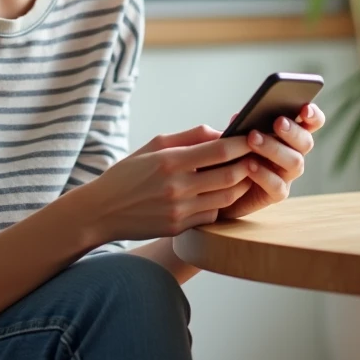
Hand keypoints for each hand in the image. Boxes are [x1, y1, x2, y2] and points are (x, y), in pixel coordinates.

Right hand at [79, 125, 254, 241]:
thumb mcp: (153, 146)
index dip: (242, 143)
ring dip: (241, 185)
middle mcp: (177, 187)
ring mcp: (179, 210)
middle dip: (249, 164)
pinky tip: (220, 193)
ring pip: (227, 197)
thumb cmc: (128, 173)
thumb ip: (189, 137)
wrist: (102, 210)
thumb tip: (220, 132)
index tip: (253, 136)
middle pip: (230, 175)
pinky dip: (221, 203)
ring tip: (244, 174)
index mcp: (170, 161)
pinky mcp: (179, 227)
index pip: (219, 150)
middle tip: (257, 156)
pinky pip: (212, 214)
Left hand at [219, 103, 325, 219]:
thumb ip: (242, 125)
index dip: (313, 115)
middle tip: (278, 122)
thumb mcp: (235, 135)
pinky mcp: (277, 194)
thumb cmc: (232, 155)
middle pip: (306, 142)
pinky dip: (264, 174)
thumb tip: (240, 116)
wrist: (221, 188)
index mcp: (289, 135)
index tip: (305, 108)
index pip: (311, 123)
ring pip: (295, 162)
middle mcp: (294, 154)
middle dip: (293, 131)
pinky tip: (249, 164)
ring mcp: (287, 175)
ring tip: (253, 139)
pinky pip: (277, 185)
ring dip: (274, 148)